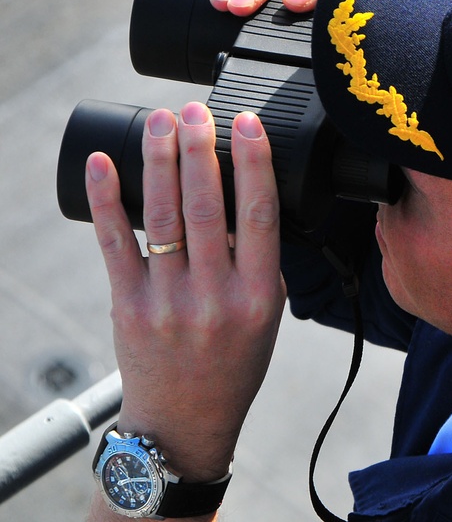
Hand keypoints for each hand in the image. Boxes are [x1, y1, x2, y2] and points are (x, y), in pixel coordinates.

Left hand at [85, 103, 285, 482]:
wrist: (187, 418)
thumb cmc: (234, 362)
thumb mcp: (269, 314)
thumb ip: (260, 260)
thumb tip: (243, 197)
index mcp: (259, 295)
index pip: (259, 214)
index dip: (253, 162)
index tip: (247, 122)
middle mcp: (215, 296)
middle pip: (207, 207)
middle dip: (199, 149)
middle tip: (194, 110)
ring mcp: (168, 300)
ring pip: (162, 217)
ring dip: (161, 162)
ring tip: (162, 122)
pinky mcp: (129, 305)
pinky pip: (115, 244)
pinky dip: (107, 200)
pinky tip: (106, 165)